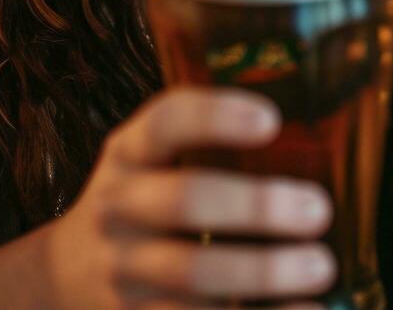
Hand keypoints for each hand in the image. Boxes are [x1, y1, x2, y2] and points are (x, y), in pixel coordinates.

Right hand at [43, 87, 333, 308]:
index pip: (165, 122)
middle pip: (185, 201)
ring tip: (320, 266)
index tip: (271, 120)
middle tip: (317, 209)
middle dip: (255, 205)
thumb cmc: (142, 204)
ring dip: (264, 271)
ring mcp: (124, 270)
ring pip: (193, 273)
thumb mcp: (151, 162)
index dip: (215, 116)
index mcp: (129, 154)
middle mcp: (119, 208)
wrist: (67, 275)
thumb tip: (325, 133)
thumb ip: (208, 146)